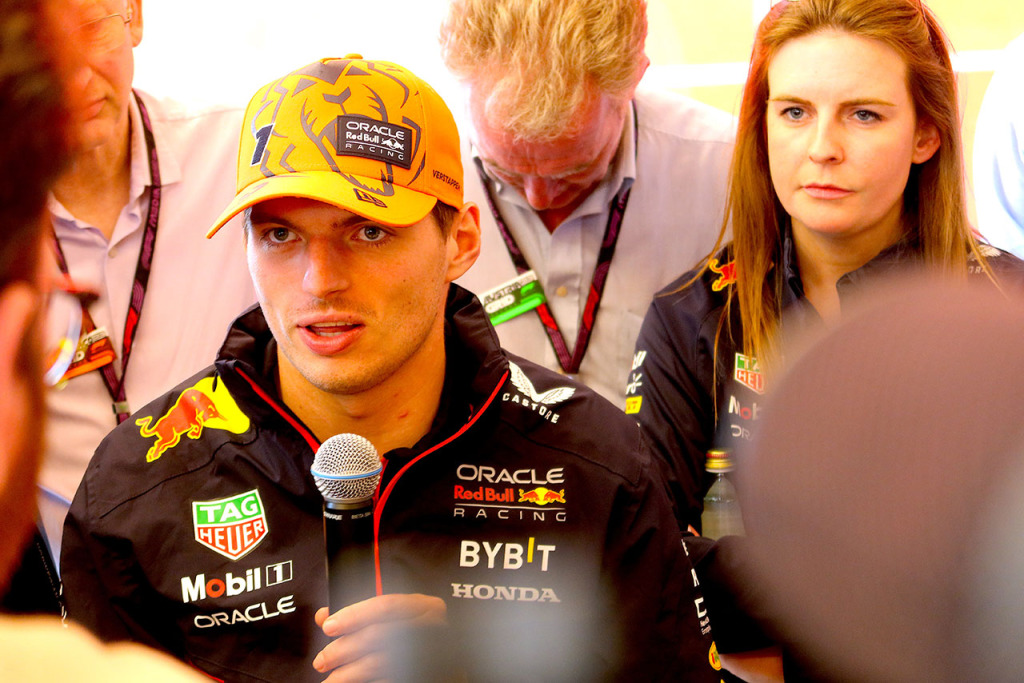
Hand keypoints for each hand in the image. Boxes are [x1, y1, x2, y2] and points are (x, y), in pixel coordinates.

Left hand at [312, 593, 447, 681]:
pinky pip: (385, 681)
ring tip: (330, 679)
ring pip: (377, 663)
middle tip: (322, 659)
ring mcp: (427, 655)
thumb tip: (324, 615)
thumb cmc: (418, 638)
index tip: (328, 625)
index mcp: (426, 607)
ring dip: (347, 673)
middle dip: (343, 648)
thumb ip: (365, 614)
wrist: (446, 666)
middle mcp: (431, 629)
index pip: (385, 605)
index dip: (353, 615)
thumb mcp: (398, 618)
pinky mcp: (421, 677)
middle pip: (377, 635)